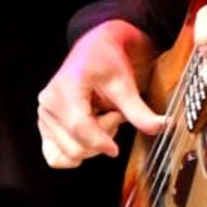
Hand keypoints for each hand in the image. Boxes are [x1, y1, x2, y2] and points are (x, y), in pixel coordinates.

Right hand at [37, 19, 165, 168]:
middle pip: (75, 145)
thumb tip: (162, 127)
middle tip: (114, 116)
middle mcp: (48, 104)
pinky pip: (56, 156)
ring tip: (101, 120)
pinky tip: (90, 134)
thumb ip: (140, 110)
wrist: (94, 50)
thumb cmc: (106, 60)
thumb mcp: (126, 83)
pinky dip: (76, 152)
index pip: (80, 127)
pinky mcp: (45, 127)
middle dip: (101, 139)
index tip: (116, 148)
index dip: (100, 142)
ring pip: (68, 153)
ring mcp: (44, 116)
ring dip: (91, 144)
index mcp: (65, 88)